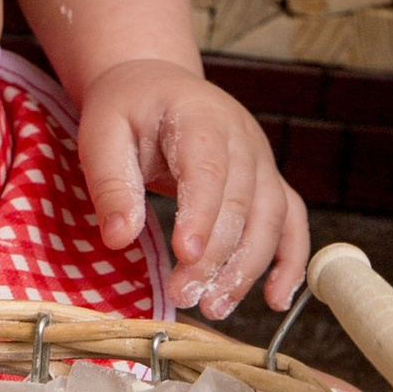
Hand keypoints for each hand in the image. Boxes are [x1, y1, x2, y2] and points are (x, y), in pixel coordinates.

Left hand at [75, 58, 309, 317]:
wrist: (155, 84)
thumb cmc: (127, 108)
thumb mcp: (101, 132)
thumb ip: (110, 182)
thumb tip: (118, 238)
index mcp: (200, 116)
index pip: (208, 169)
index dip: (201, 214)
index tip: (183, 255)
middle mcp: (242, 137)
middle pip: (241, 202)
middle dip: (215, 256)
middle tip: (183, 295)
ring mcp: (262, 160)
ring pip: (270, 219)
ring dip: (246, 267)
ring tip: (215, 306)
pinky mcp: (268, 182)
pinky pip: (291, 223)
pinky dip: (291, 262)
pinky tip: (275, 300)